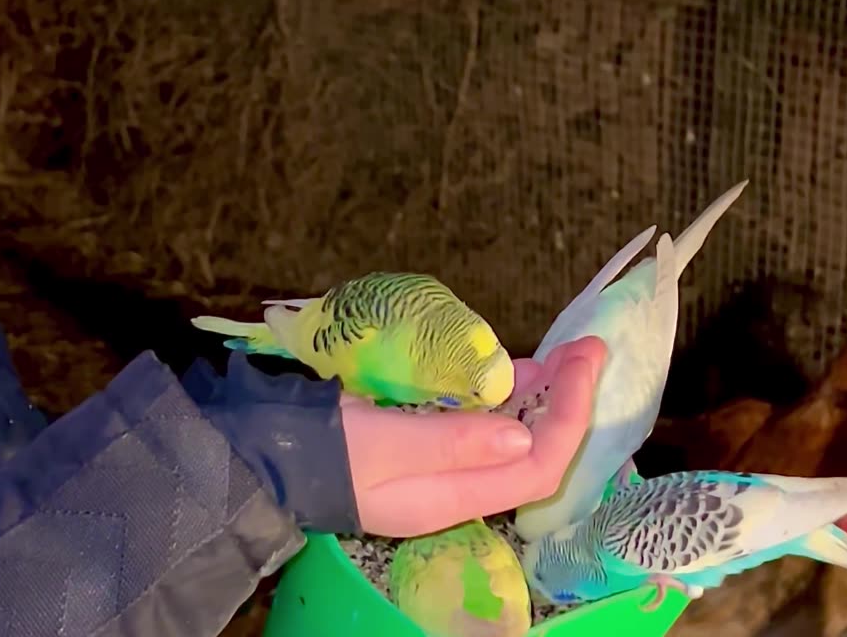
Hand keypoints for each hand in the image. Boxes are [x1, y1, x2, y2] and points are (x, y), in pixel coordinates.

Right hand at [343, 336, 604, 536]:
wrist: (260, 454)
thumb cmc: (317, 450)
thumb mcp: (380, 444)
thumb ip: (449, 441)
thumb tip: (521, 433)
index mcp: (451, 497)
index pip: (535, 467)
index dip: (568, 417)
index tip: (581, 363)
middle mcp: (456, 486)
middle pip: (532, 450)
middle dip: (567, 401)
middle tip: (586, 347)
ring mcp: (441, 463)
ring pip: (511, 432)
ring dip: (542, 394)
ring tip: (566, 352)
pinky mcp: (425, 441)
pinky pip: (482, 420)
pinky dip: (505, 392)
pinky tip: (518, 367)